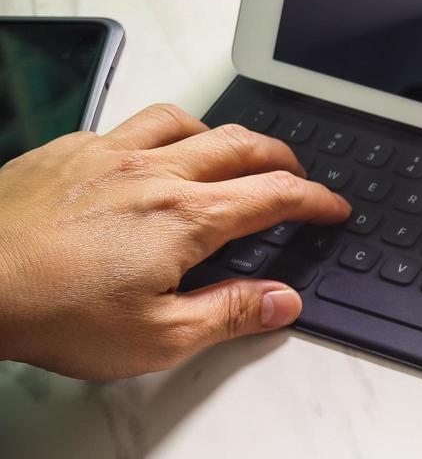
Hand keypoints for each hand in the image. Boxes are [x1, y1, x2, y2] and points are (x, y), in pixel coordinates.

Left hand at [0, 104, 349, 378]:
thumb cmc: (51, 312)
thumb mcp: (158, 338)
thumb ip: (230, 314)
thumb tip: (283, 301)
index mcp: (185, 218)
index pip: (274, 196)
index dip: (315, 200)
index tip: (333, 207)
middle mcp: (152, 173)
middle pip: (240, 144)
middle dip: (282, 157)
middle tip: (297, 176)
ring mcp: (105, 155)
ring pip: (183, 120)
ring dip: (220, 133)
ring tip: (228, 154)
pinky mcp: (62, 152)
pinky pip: (123, 125)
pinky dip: (154, 134)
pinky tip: (144, 158)